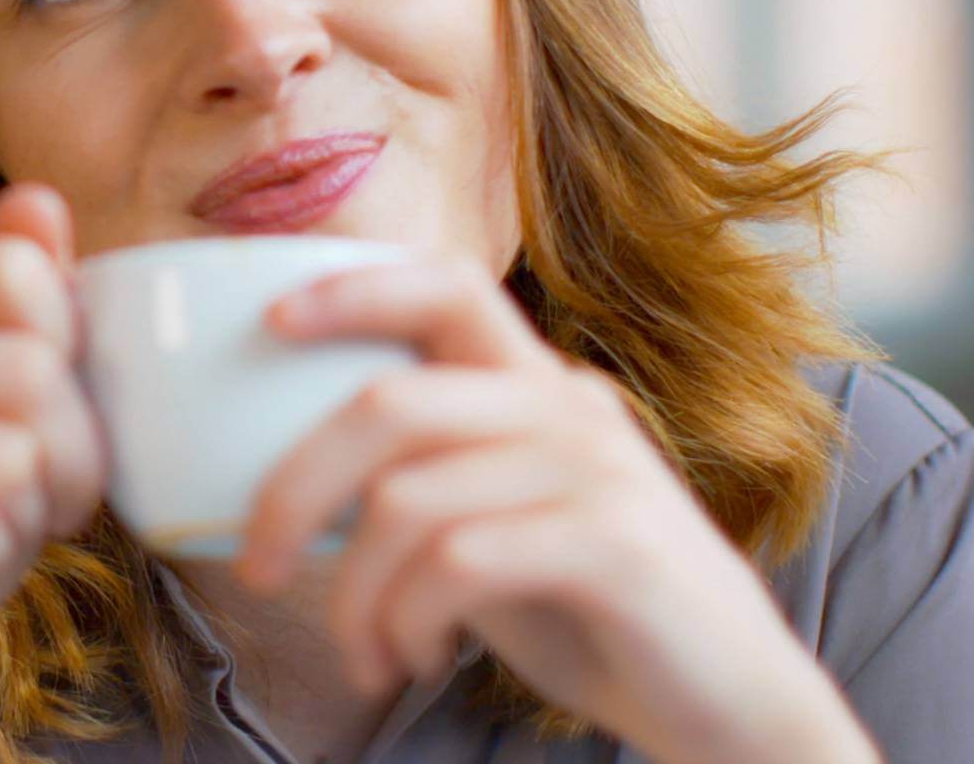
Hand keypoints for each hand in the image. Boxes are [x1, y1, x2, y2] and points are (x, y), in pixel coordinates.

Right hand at [0, 183, 106, 743]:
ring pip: (11, 452)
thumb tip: (38, 197)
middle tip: (13, 484)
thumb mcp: (33, 386)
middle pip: (29, 368)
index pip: (25, 277)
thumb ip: (38, 291)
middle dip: (58, 449)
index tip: (30, 405)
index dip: (64, 358)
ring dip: (24, 506)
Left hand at [234, 253, 877, 763]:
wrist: (734, 703)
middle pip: (390, 402)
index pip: (447, 286)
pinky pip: (459, 565)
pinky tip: (415, 658)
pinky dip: (407, 621)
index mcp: (537, 384)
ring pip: (408, 499)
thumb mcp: (501, 518)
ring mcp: (596, 468)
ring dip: (355, 594)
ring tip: (366, 649)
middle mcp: (567, 404)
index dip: (357, 288)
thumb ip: (430, 475)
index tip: (272, 323)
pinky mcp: (614, 543)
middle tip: (255, 562)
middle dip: (295, 485)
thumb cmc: (592, 606)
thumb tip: (296, 479)